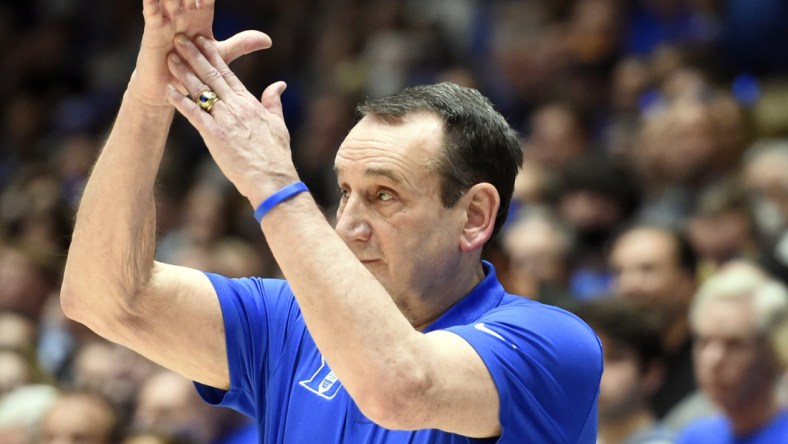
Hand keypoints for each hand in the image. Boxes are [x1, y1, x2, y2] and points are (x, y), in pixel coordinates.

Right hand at [131, 0, 271, 106]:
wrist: (172, 89)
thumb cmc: (195, 70)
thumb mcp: (221, 55)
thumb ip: (241, 44)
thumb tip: (268, 40)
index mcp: (201, 18)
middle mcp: (184, 15)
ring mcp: (168, 21)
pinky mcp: (154, 31)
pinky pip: (152, 12)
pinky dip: (151, 2)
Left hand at [165, 35, 297, 204]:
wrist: (272, 178)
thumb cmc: (276, 156)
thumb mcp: (278, 124)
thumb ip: (274, 102)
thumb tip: (279, 84)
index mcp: (250, 103)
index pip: (228, 73)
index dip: (213, 55)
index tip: (202, 40)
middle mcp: (236, 107)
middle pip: (212, 76)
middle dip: (195, 56)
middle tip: (180, 39)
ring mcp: (224, 120)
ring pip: (201, 90)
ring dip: (184, 73)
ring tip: (169, 57)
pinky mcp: (214, 135)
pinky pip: (194, 114)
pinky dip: (180, 101)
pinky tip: (168, 89)